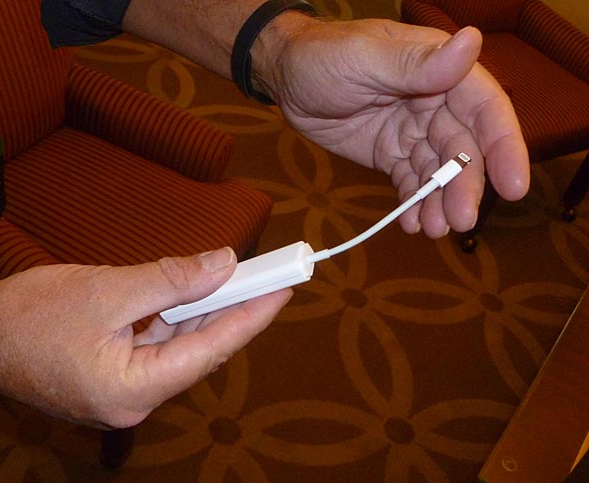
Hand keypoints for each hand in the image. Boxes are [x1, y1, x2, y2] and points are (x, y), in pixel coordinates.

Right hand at [0, 248, 291, 427]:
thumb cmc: (29, 316)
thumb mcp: (108, 289)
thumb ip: (171, 279)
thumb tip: (224, 265)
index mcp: (133, 390)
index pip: (210, 349)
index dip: (251, 316)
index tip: (283, 290)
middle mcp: (136, 400)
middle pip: (200, 349)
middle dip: (234, 309)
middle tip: (269, 277)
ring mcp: (126, 391)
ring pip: (182, 346)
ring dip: (207, 310)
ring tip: (242, 278)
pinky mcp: (117, 377)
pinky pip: (160, 345)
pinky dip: (180, 317)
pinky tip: (198, 293)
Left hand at [271, 20, 529, 237]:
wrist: (286, 79)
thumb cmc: (323, 56)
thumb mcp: (365, 57)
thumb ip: (416, 63)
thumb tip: (473, 41)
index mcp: (439, 70)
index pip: (484, 108)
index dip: (503, 146)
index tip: (512, 186)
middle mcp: (435, 103)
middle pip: (463, 149)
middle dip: (464, 187)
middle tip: (459, 222)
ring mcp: (412, 132)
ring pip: (437, 171)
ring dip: (439, 201)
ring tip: (433, 229)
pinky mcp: (391, 154)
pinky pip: (409, 181)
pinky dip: (413, 203)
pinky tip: (412, 223)